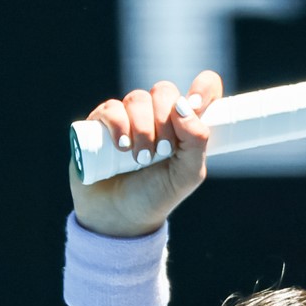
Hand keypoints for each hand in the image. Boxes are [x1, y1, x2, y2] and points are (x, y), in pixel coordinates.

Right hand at [68, 72, 222, 237]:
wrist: (118, 217)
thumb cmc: (155, 196)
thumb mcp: (187, 175)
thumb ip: (197, 142)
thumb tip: (184, 106)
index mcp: (184, 125)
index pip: (202, 89)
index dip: (204, 88)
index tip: (196, 106)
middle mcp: (157, 116)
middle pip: (164, 91)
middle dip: (165, 119)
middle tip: (163, 150)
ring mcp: (128, 118)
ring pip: (138, 98)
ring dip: (143, 128)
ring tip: (141, 159)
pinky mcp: (101, 123)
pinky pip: (112, 108)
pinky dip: (119, 124)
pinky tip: (122, 146)